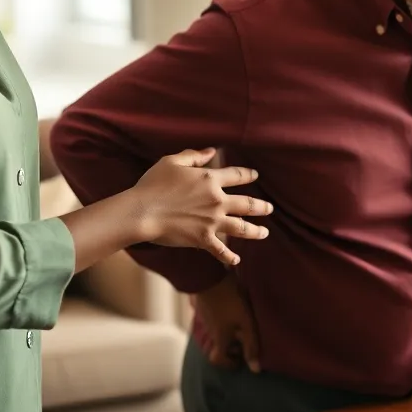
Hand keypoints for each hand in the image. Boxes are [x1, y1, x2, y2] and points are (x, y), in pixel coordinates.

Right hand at [132, 148, 272, 265]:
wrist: (142, 212)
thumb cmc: (153, 185)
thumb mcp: (171, 162)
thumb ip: (194, 156)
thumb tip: (211, 151)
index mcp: (210, 179)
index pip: (237, 175)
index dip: (248, 175)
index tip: (256, 176)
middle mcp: (216, 200)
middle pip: (247, 204)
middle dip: (261, 207)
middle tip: (269, 208)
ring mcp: (212, 222)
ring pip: (242, 228)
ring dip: (256, 231)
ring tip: (265, 233)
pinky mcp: (203, 239)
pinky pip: (221, 250)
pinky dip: (230, 257)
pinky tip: (237, 260)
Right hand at [193, 274, 261, 371]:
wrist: (208, 276)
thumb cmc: (230, 300)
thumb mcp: (246, 322)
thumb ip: (251, 344)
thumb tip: (255, 370)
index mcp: (220, 339)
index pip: (217, 360)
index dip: (229, 363)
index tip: (240, 359)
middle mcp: (210, 332)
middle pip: (217, 346)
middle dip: (230, 348)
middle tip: (243, 339)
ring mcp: (205, 318)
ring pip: (216, 333)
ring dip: (227, 333)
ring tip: (241, 323)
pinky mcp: (204, 306)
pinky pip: (213, 320)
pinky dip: (223, 321)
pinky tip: (232, 309)